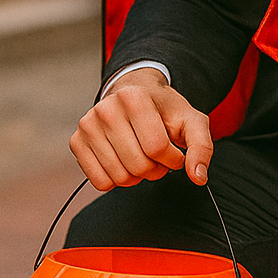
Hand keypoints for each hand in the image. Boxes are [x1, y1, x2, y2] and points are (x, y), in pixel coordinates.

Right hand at [69, 67, 213, 192]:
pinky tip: (125, 162)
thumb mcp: (191, 121)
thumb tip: (198, 177)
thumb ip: (201, 147)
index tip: (175, 151)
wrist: (134, 95)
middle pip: (138, 165)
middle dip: (156, 169)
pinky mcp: (76, 141)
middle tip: (158, 156)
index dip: (173, 158)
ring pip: (120, 177)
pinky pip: (100, 182)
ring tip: (143, 157)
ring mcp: (87, 125)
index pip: (157, 148)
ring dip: (138, 176)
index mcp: (134, 98)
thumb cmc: (164, 110)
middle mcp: (106, 108)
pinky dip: (117, 180)